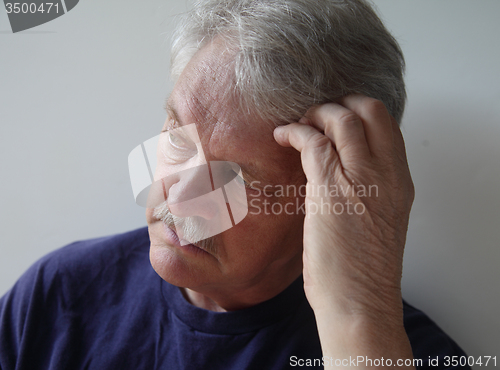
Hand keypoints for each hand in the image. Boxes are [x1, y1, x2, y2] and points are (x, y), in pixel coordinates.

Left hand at [274, 94, 414, 363]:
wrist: (359, 303)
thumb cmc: (362, 270)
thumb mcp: (379, 219)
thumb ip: (367, 188)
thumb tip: (339, 166)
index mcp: (399, 181)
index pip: (387, 124)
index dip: (359, 111)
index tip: (337, 116)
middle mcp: (386, 173)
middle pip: (370, 109)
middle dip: (340, 103)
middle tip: (317, 115)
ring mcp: (361, 178)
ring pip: (342, 118)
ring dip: (315, 113)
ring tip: (298, 124)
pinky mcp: (331, 189)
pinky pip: (312, 141)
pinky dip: (294, 131)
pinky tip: (281, 136)